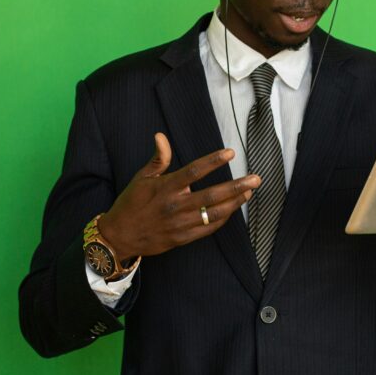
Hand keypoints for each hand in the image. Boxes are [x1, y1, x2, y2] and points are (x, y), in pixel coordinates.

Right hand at [98, 133, 261, 260]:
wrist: (120, 236)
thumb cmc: (131, 203)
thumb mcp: (141, 178)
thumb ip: (158, 159)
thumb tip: (160, 136)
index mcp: (166, 188)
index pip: (194, 171)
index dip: (213, 161)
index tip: (230, 153)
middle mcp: (175, 206)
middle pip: (212, 195)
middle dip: (237, 186)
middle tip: (255, 178)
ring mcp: (181, 224)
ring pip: (215, 213)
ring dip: (235, 203)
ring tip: (249, 192)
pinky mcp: (183, 238)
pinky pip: (209, 228)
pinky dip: (223, 219)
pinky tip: (233, 208)